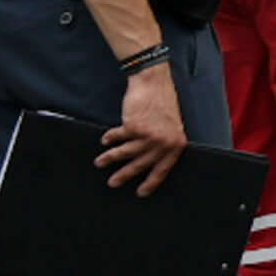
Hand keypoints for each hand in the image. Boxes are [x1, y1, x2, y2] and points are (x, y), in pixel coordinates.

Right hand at [100, 63, 189, 195]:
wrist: (154, 83)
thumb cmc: (163, 104)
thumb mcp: (172, 126)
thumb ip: (164, 143)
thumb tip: (150, 160)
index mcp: (176, 144)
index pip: (163, 169)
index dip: (151, 182)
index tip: (141, 192)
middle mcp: (163, 143)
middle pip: (141, 165)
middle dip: (125, 175)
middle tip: (113, 183)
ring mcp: (148, 135)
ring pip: (125, 153)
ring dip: (110, 159)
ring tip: (99, 163)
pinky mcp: (133, 126)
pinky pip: (117, 137)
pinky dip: (109, 139)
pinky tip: (105, 140)